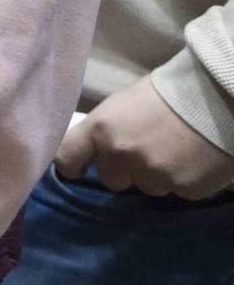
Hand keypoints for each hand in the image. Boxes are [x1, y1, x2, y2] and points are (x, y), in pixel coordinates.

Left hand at [56, 74, 233, 198]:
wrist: (219, 96)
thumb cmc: (169, 93)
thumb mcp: (124, 105)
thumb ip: (107, 130)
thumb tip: (98, 149)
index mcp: (101, 129)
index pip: (67, 156)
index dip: (71, 166)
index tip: (77, 170)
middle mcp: (122, 156)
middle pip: (112, 179)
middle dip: (125, 170)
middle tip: (146, 150)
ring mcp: (154, 175)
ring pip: (147, 187)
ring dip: (156, 176)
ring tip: (175, 150)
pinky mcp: (185, 189)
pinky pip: (177, 191)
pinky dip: (184, 180)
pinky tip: (194, 159)